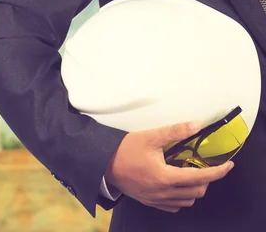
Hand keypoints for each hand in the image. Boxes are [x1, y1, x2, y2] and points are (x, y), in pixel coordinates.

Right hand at [104, 121, 234, 212]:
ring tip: (191, 175)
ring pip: (187, 201)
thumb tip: (197, 125)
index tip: (229, 166)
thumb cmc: (124, 149)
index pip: (201, 177)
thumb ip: (175, 131)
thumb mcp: (150, 136)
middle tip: (204, 165)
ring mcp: (155, 199)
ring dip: (194, 190)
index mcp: (165, 176)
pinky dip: (181, 198)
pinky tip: (177, 186)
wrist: (102, 162)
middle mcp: (163, 192)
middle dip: (207, 180)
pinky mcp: (149, 201)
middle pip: (197, 192)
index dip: (218, 172)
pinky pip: (173, 206)